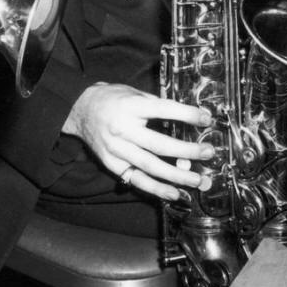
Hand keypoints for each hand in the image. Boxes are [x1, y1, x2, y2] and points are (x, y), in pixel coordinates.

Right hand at [60, 82, 213, 200]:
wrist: (79, 109)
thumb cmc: (112, 99)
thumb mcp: (135, 93)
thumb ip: (158, 106)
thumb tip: (188, 121)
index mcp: (131, 106)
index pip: (164, 110)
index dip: (187, 115)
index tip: (206, 119)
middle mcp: (123, 129)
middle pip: (159, 144)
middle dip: (187, 150)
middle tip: (208, 153)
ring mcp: (116, 149)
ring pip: (150, 166)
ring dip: (176, 175)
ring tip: (197, 180)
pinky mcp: (112, 164)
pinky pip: (136, 179)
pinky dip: (156, 188)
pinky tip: (174, 193)